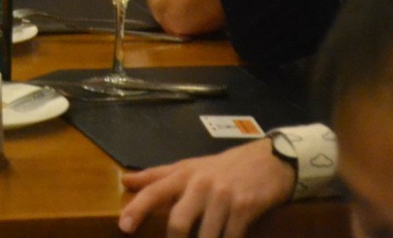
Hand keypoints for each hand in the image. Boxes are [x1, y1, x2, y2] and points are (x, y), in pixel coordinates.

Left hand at [119, 138, 294, 237]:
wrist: (269, 161)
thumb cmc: (222, 168)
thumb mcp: (189, 167)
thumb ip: (157, 176)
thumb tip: (125, 180)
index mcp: (183, 174)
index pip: (154, 190)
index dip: (137, 209)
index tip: (124, 227)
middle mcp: (200, 184)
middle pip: (178, 222)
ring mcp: (223, 197)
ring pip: (204, 236)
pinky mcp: (244, 209)